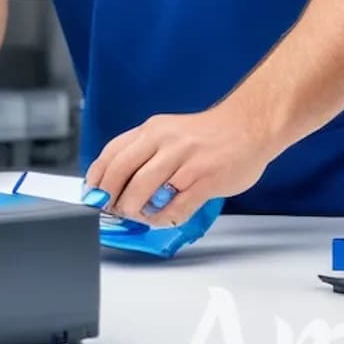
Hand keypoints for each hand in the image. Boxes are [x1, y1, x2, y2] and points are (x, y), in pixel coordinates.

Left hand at [84, 103, 278, 226]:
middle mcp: (165, 142)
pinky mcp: (205, 180)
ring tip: (138, 215)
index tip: (92, 194)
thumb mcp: (170, 131)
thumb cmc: (210, 134)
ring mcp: (185, 161)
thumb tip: (118, 182)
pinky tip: (163, 217)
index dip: (97, 177)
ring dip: (134, 209)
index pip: (112, 153)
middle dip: (110, 197)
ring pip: (143, 191)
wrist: (251, 125)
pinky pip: (175, 207)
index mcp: (152, 130)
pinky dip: (163, 218)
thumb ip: (147, 152)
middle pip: (121, 172)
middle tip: (111, 210)